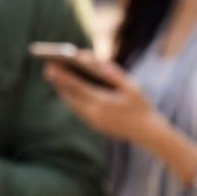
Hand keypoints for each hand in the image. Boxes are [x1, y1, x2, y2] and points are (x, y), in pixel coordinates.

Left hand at [42, 52, 160, 143]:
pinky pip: (78, 110)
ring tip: (55, 77)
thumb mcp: (133, 87)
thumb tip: (98, 63)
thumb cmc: (142, 106)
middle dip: (58, 82)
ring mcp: (93, 121)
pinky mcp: (94, 125)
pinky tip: (68, 91)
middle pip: (70, 96)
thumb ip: (114, 74)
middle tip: (48, 68)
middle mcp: (94, 113)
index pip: (77, 87)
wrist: (148, 132)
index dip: (62, 76)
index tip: (51, 64)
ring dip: (63, 91)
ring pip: (72, 104)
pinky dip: (71, 99)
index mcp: (103, 102)